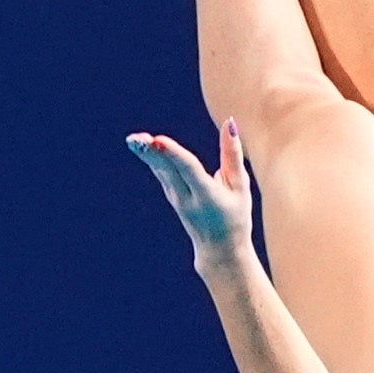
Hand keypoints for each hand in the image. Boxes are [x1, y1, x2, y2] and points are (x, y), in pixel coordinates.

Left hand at [128, 120, 254, 262]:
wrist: (220, 249)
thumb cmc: (236, 216)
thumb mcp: (240, 187)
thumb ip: (232, 155)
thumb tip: (230, 123)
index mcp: (207, 195)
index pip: (188, 170)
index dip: (174, 154)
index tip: (159, 140)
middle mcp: (187, 198)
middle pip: (167, 171)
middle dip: (152, 153)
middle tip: (136, 138)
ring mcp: (175, 199)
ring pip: (160, 172)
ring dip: (145, 154)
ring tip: (132, 139)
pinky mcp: (171, 196)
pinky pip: (160, 173)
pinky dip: (151, 158)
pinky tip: (140, 144)